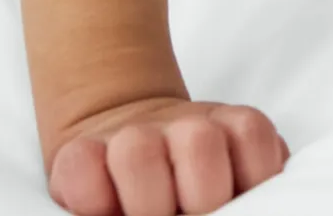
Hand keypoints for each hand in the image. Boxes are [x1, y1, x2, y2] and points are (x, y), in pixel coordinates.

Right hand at [46, 96, 288, 213]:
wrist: (131, 141)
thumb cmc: (193, 185)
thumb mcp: (237, 182)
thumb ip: (253, 192)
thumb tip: (252, 213)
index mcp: (231, 130)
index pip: (252, 136)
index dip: (246, 184)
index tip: (232, 207)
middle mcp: (185, 126)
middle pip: (199, 144)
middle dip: (198, 200)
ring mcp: (130, 135)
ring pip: (138, 151)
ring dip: (144, 202)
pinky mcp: (79, 152)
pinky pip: (82, 167)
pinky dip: (93, 199)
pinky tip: (106, 211)